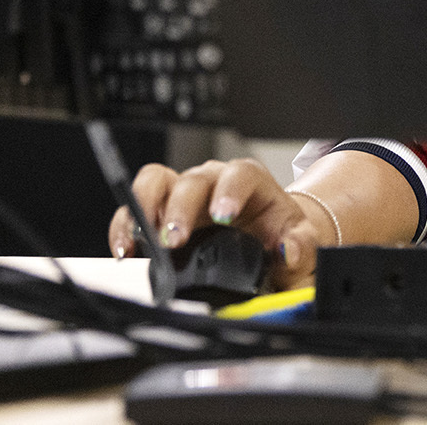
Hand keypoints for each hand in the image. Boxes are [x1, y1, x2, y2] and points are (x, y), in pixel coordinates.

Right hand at [106, 159, 323, 289]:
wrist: (269, 238)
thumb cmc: (282, 234)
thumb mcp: (301, 241)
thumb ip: (301, 247)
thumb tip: (289, 251)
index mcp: (251, 182)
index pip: (239, 175)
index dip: (229, 191)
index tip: (223, 216)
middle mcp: (214, 180)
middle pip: (191, 181)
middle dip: (179, 209)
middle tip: (174, 240)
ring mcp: (185, 192)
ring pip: (155, 183)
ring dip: (143, 210)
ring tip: (139, 243)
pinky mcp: (162, 210)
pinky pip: (136, 208)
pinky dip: (126, 227)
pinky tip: (125, 251)